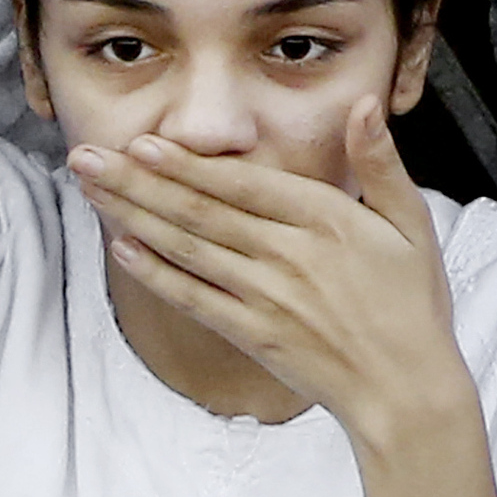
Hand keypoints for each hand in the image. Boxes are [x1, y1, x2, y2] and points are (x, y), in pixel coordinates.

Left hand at [68, 95, 465, 447]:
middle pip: (198, 210)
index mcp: (323, 220)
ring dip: (133, 216)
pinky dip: (156, 274)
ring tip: (91, 191)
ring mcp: (263, 297)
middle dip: (135, 181)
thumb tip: (362, 105)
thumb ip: (379, 163)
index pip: (241, 183)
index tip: (139, 142)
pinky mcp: (251, 333)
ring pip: (187, 248)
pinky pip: (193, 299)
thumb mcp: (411, 223)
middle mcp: (285, 254)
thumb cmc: (411, 304)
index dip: (186, 163)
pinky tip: (122, 250)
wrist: (405, 391)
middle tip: (85, 157)